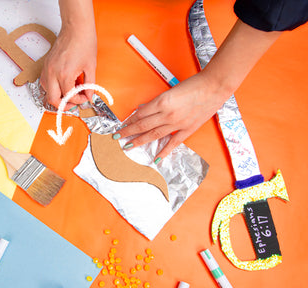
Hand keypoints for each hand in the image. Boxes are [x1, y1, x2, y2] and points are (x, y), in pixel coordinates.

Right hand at [40, 0, 96, 110]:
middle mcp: (53, 73)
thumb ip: (89, 85)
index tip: (84, 97)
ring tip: (68, 93)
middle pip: (53, 99)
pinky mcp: (46, 64)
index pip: (68, 97)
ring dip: (57, 96)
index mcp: (65, 74)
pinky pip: (45, 82)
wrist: (75, 28)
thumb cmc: (83, 42)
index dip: (78, 100)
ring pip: (47, 92)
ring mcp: (47, 68)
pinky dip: (52, 87)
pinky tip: (62, 85)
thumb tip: (88, 95)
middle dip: (64, 104)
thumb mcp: (90, 67)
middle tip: (73, 103)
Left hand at [115, 19, 280, 162]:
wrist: (214, 86)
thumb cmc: (194, 84)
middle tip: (117, 137)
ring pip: (154, 134)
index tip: (122, 125)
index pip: (140, 114)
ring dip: (140, 141)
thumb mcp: (171, 90)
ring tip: (129, 146)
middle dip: (128, 132)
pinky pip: (173, 143)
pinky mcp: (188, 129)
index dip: (129, 120)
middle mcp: (167, 113)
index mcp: (162, 101)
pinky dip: (164, 151)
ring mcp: (177, 123)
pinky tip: (156, 158)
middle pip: (143, 125)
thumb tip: (143, 109)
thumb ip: (156, 102)